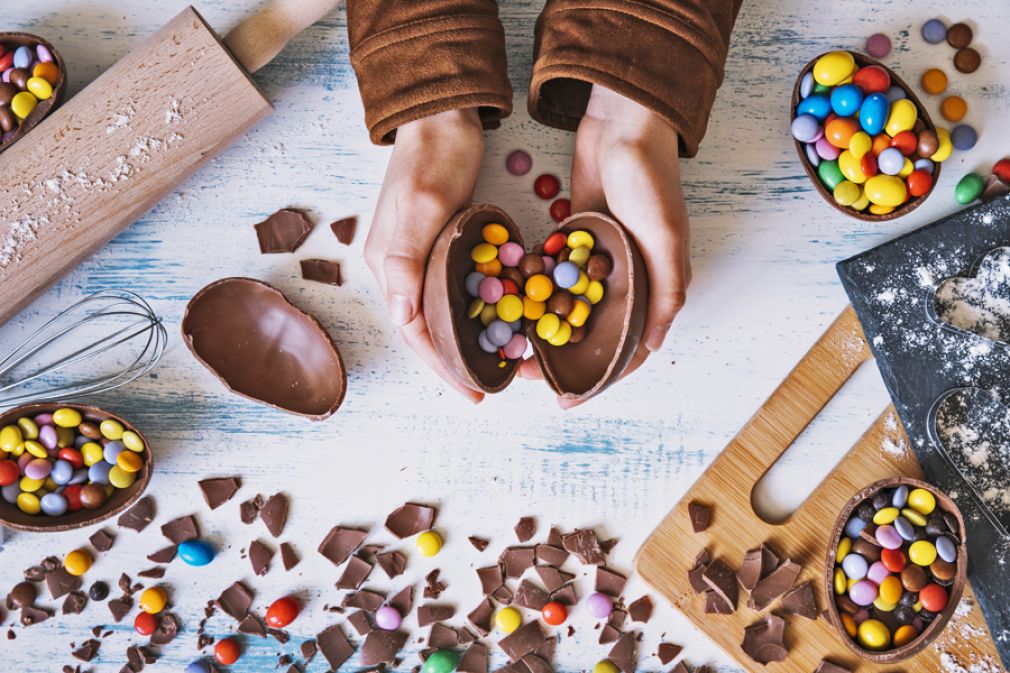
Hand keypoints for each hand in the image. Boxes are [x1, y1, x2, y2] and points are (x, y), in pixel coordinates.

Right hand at [364, 109, 485, 402]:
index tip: (473, 391)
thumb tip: (401, 318)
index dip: (442, 366)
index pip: (412, 331)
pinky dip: (470, 311)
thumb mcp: (423, 206)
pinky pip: (450, 289)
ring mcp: (416, 255)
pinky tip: (492, 320)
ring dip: (461, 340)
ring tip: (491, 361)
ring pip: (437, 312)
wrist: (441, 115)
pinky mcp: (437, 242)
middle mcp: (397, 267)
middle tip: (487, 386)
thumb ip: (407, 260)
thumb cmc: (434, 157)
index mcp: (387, 264)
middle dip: (452, 362)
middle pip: (423, 328)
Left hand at [520, 85, 690, 406]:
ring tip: (509, 347)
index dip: (598, 377)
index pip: (627, 347)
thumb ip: (665, 290)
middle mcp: (625, 278)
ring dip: (541, 328)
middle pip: (590, 333)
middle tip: (523, 373)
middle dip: (559, 358)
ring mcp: (596, 259)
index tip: (566, 399)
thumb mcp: (665, 236)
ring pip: (566, 307)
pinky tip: (506, 306)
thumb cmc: (650, 179)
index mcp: (653, 285)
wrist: (622, 123)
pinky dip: (533, 291)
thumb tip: (654, 346)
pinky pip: (551, 274)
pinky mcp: (573, 237)